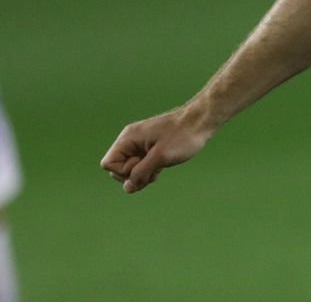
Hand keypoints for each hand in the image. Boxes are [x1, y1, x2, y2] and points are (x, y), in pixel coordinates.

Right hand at [100, 106, 214, 193]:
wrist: (202, 121)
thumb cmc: (183, 136)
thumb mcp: (161, 157)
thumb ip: (141, 173)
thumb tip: (128, 188)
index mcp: (128, 138)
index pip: (108, 164)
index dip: (123, 171)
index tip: (142, 163)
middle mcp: (131, 141)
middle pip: (117, 170)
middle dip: (134, 175)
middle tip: (155, 166)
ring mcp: (140, 145)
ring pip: (131, 170)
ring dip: (144, 174)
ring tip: (161, 165)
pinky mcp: (150, 149)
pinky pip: (141, 167)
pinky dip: (150, 170)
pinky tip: (163, 165)